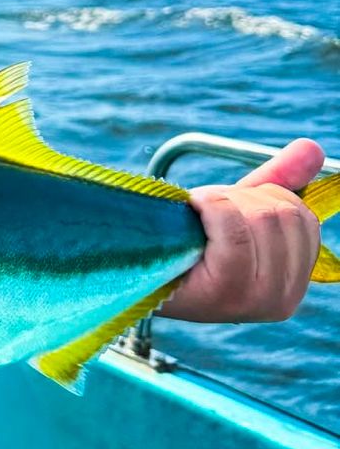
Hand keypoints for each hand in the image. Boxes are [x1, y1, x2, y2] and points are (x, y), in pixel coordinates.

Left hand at [160, 138, 323, 322]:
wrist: (133, 267)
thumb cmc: (187, 239)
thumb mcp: (236, 207)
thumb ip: (277, 181)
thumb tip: (314, 149)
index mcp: (292, 282)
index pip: (304, 218)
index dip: (263, 197)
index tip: (228, 206)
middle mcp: (284, 299)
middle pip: (284, 215)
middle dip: (240, 198)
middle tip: (207, 211)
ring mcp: (257, 300)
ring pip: (261, 218)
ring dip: (220, 201)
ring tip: (197, 217)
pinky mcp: (227, 292)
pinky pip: (233, 227)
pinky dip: (210, 206)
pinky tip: (192, 214)